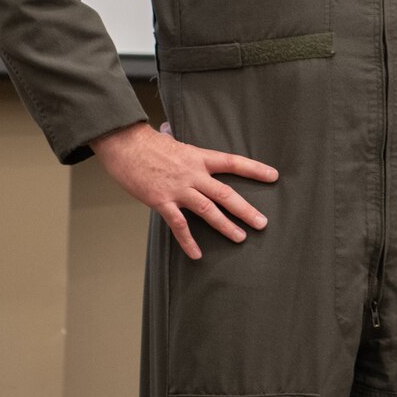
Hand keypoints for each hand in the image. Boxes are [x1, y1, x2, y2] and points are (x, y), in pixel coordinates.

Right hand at [89, 120, 277, 259]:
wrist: (124, 143)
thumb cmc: (146, 143)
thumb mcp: (175, 145)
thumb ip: (188, 158)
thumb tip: (195, 162)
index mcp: (198, 157)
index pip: (232, 162)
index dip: (254, 169)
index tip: (273, 176)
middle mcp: (192, 173)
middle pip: (225, 192)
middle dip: (245, 209)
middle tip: (262, 223)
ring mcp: (178, 188)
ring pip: (208, 209)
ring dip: (225, 225)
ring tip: (240, 237)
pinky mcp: (161, 201)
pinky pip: (178, 225)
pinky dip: (188, 241)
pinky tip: (197, 254)